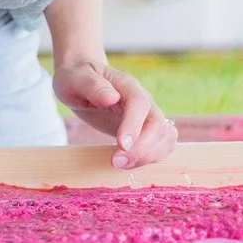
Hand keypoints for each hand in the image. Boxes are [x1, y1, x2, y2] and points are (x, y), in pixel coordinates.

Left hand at [52, 58, 176, 169]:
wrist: (82, 80)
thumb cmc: (77, 78)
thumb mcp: (76, 79)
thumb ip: (92, 86)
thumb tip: (112, 97)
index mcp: (126, 85)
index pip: (139, 104)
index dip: (134, 126)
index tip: (121, 146)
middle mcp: (143, 99)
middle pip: (158, 124)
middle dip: (142, 148)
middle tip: (116, 162)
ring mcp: (148, 114)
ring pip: (166, 136)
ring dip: (149, 155)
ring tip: (122, 164)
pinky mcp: (146, 128)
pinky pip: (163, 143)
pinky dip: (153, 157)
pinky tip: (131, 162)